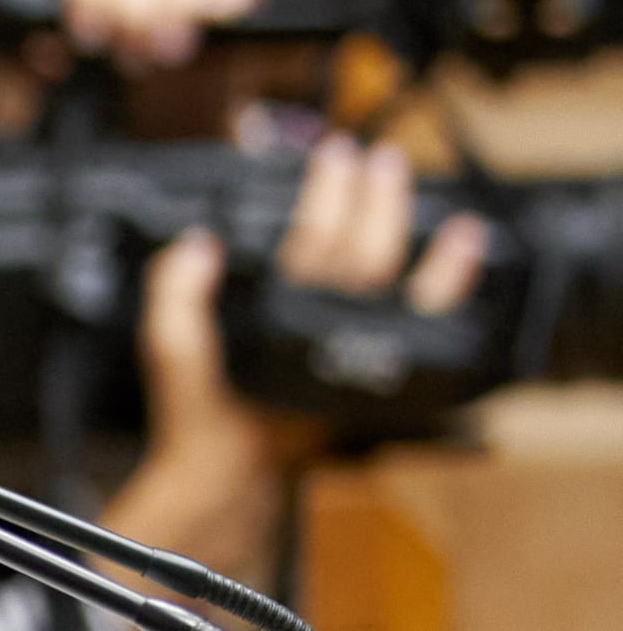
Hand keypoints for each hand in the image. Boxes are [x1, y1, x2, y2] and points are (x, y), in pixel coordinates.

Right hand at [97, 136, 484, 576]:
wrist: (236, 473)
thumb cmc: (204, 418)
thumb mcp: (169, 355)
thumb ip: (175, 297)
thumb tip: (198, 246)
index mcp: (284, 321)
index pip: (315, 240)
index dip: (328, 191)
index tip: (332, 157)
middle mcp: (333, 334)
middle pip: (367, 251)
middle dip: (373, 198)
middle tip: (374, 160)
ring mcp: (362, 354)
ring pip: (402, 281)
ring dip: (411, 230)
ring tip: (413, 191)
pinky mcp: (380, 371)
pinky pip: (429, 322)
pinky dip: (451, 283)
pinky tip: (461, 252)